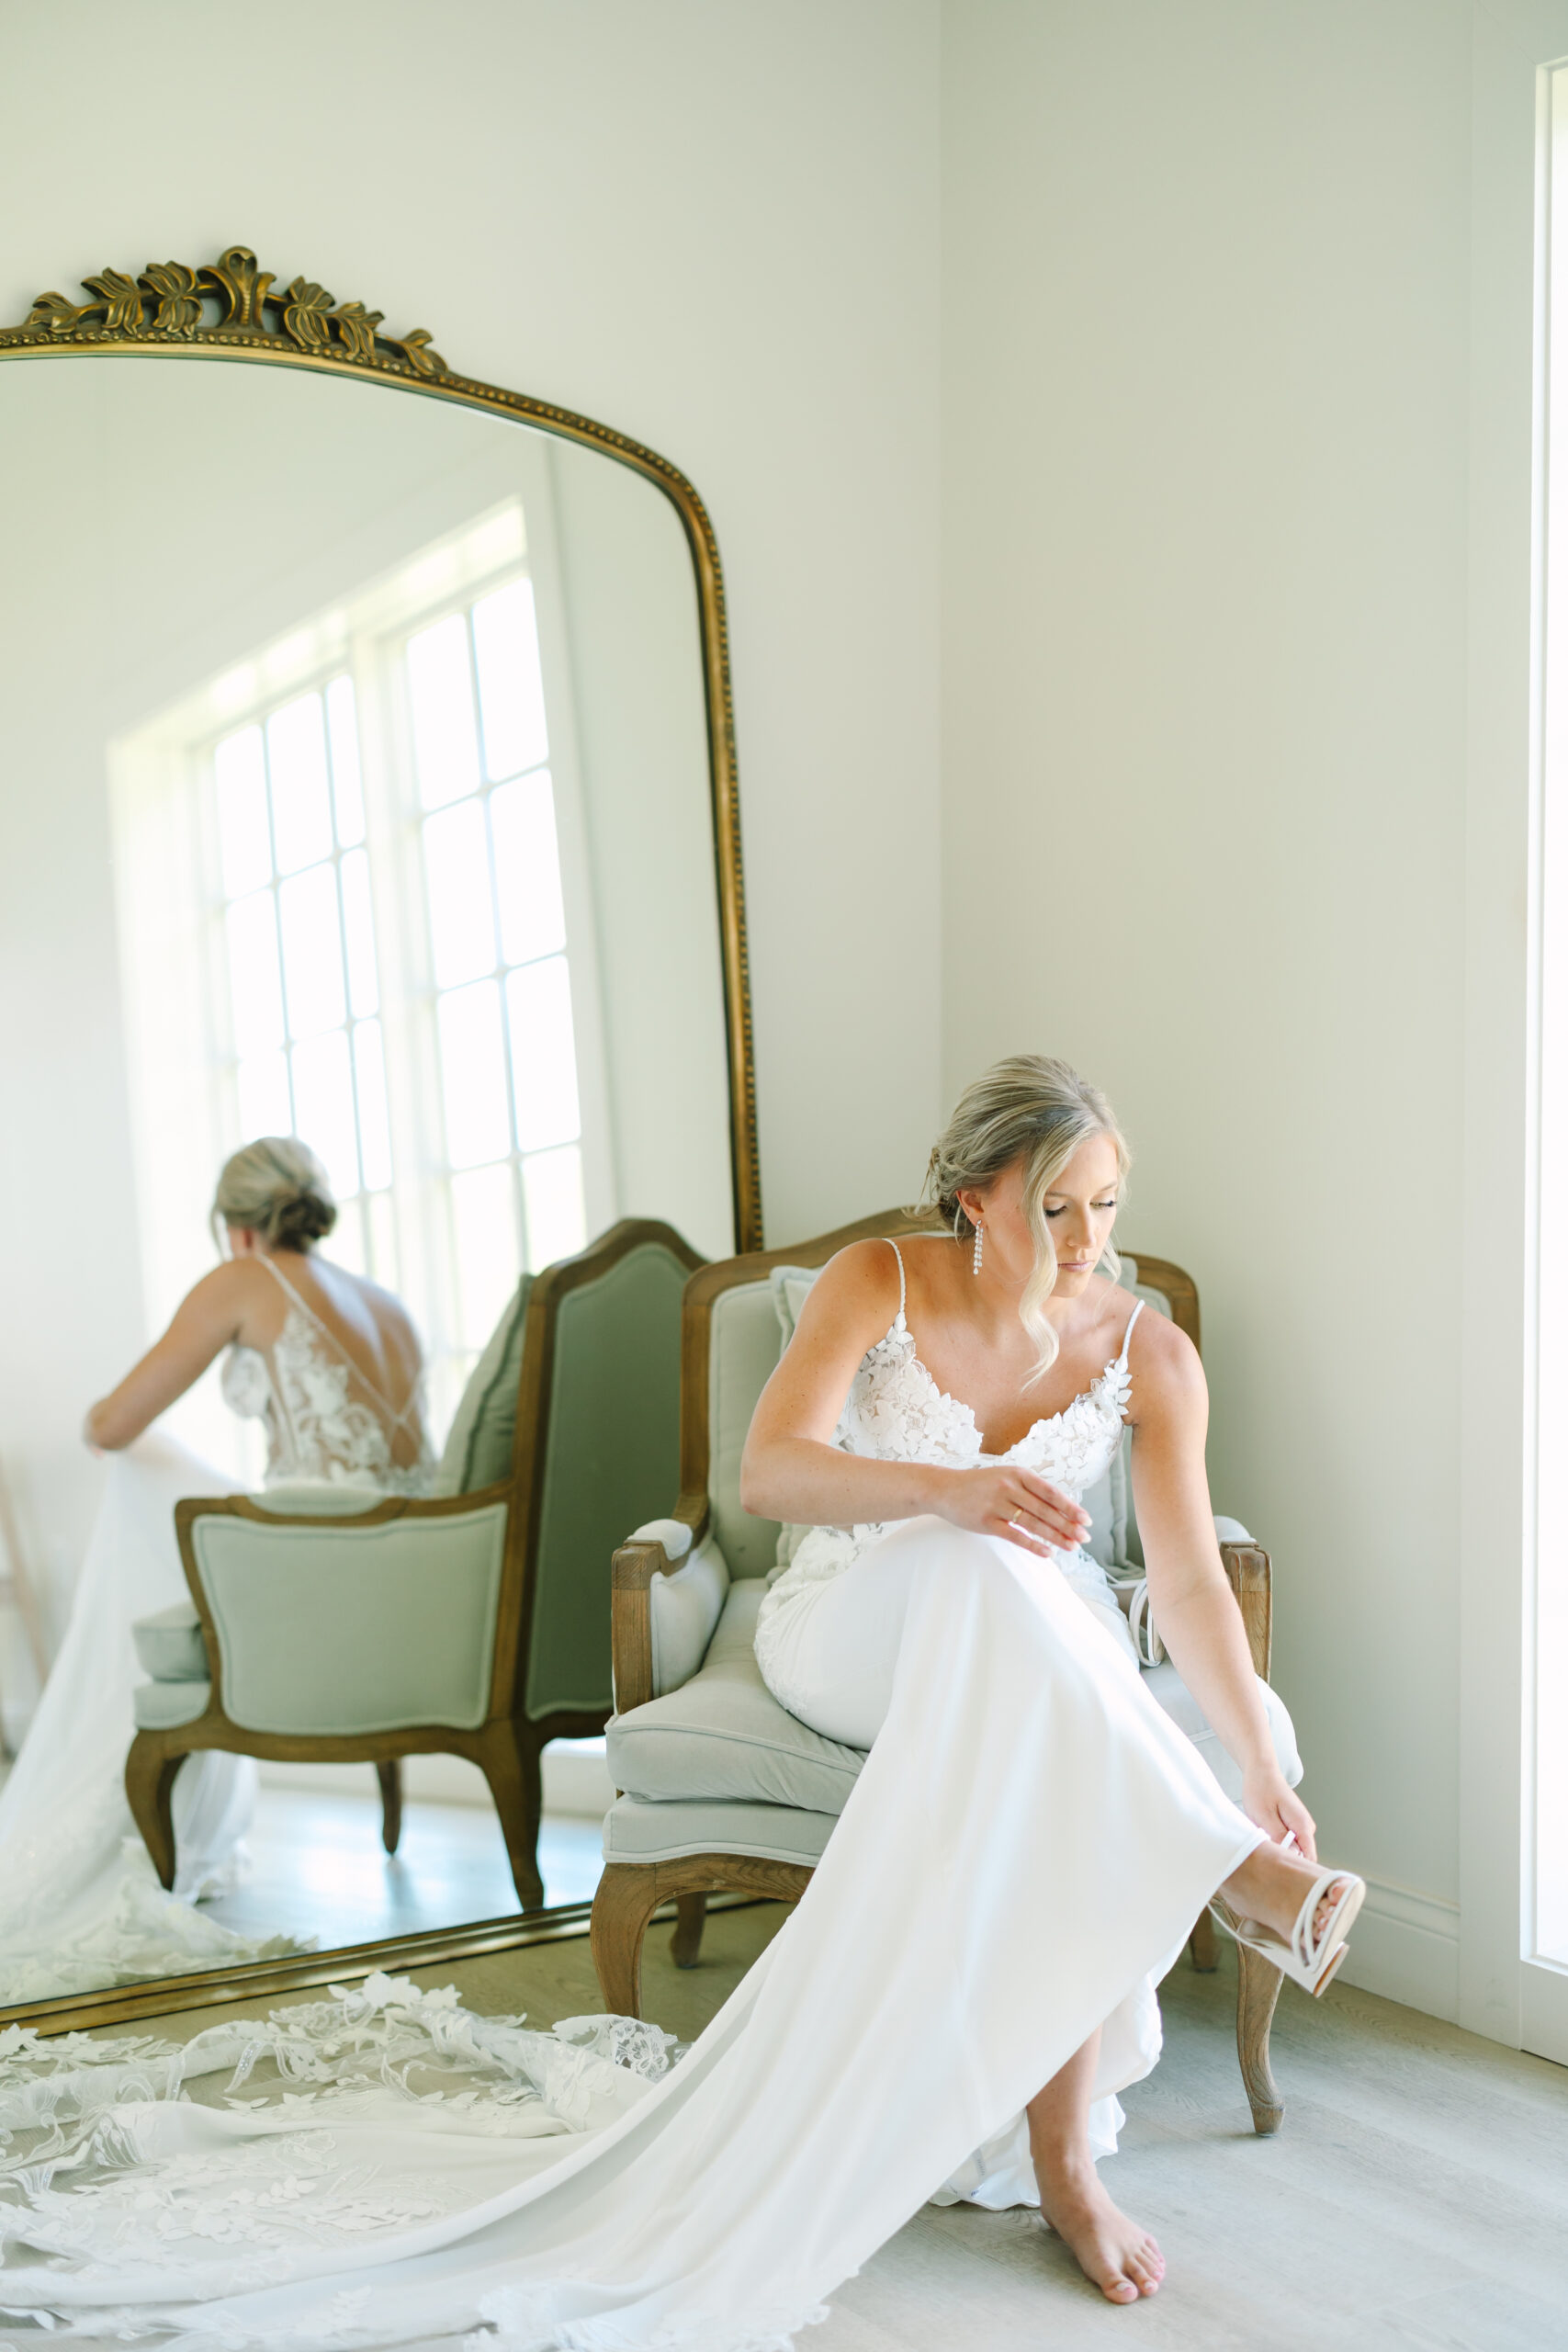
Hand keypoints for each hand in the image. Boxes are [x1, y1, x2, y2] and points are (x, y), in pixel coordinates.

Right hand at [932, 1464, 1090, 1556]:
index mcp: (1018, 1473)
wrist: (944, 1489)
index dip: (1070, 1507)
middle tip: (1085, 1538)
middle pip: (1045, 1510)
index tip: (1086, 1519)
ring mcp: (996, 1504)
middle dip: (1068, 1525)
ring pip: (1033, 1523)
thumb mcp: (1006, 1477)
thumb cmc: (980, 1485)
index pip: (1050, 1492)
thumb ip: (1029, 1489)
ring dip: (1055, 1537)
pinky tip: (1048, 1553)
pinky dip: (1033, 1545)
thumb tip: (1060, 1508)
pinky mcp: (986, 1521)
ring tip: (1072, 1547)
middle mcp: (1009, 1486)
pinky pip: (1015, 1536)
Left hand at [1241, 1763, 1315, 1859]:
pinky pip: (1288, 1841)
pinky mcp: (1293, 1825)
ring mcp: (1301, 1826)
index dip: (1297, 1868)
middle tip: (1264, 1855)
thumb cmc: (1260, 1790)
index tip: (1280, 1873)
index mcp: (1303, 1825)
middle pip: (1301, 1856)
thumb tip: (1291, 1856)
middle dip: (1284, 1859)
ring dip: (1278, 1849)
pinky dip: (1275, 1841)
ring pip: (1293, 1849)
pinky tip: (1263, 1834)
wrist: (1261, 1771)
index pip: (1309, 1858)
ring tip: (1262, 1839)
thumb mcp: (1264, 1816)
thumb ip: (1278, 1837)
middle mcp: (1307, 1827)